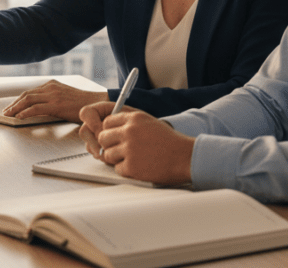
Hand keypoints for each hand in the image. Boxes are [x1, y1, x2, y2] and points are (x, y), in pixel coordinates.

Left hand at [2, 80, 108, 122]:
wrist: (96, 103)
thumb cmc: (83, 103)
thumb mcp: (64, 96)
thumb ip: (52, 98)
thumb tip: (40, 108)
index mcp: (52, 84)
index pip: (30, 91)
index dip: (18, 100)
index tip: (12, 106)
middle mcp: (51, 87)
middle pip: (26, 94)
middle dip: (14, 104)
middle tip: (6, 112)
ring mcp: (53, 95)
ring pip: (28, 100)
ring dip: (16, 108)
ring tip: (9, 115)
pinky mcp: (56, 104)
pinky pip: (36, 108)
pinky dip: (25, 112)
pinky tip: (19, 117)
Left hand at [79, 102, 194, 185]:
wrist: (184, 157)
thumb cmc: (169, 141)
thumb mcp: (150, 123)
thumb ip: (131, 124)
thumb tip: (111, 129)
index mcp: (134, 118)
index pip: (107, 122)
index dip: (109, 131)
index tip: (115, 138)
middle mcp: (129, 132)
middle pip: (103, 137)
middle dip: (109, 145)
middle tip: (119, 151)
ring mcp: (129, 149)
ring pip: (107, 154)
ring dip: (116, 159)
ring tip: (131, 159)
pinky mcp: (131, 167)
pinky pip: (117, 169)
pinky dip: (126, 170)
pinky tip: (139, 167)